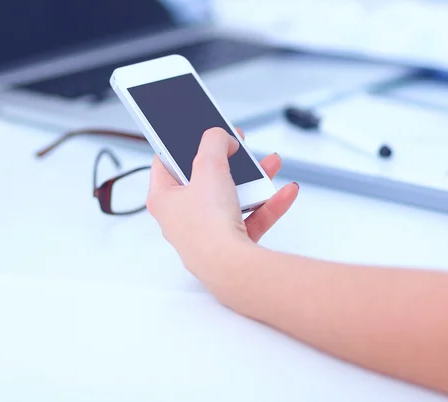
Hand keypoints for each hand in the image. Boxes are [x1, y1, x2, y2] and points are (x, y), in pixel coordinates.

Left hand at [147, 127, 298, 292]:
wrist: (230, 268)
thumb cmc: (207, 225)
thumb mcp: (209, 166)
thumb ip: (214, 142)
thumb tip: (220, 137)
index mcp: (163, 199)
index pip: (166, 162)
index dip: (183, 143)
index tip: (199, 132)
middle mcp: (181, 218)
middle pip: (204, 180)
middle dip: (228, 162)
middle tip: (238, 149)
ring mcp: (206, 233)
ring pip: (231, 198)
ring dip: (253, 181)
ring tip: (268, 165)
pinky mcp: (229, 246)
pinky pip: (250, 219)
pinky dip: (267, 205)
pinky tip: (284, 192)